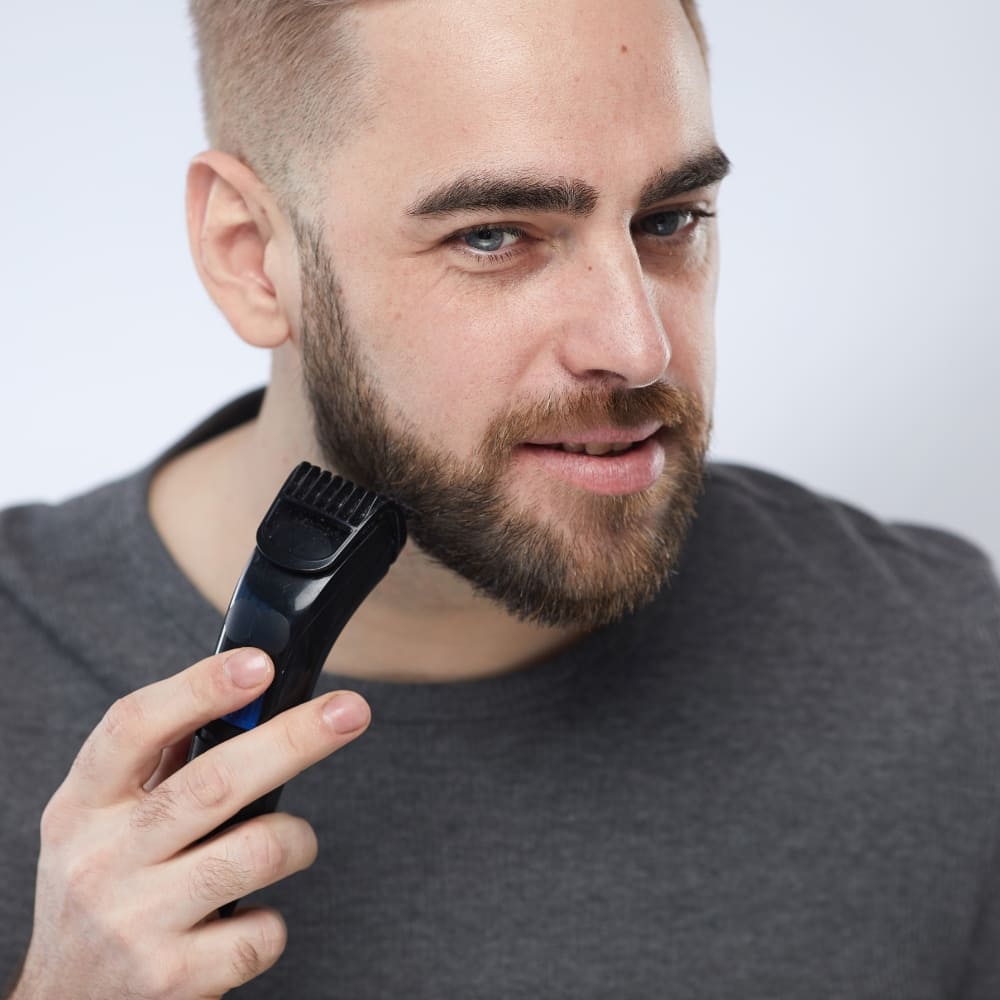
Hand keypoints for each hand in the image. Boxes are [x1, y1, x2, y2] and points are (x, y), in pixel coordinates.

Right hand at [9, 647, 369, 999]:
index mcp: (83, 806)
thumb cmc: (102, 891)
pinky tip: (248, 922)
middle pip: (215, 782)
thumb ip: (160, 764)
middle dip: (294, 738)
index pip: (134, 727)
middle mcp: (102, 860)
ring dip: (297, 839)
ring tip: (290, 844)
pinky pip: (263, 931)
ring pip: (257, 851)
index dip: (200, 688)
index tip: (259, 663)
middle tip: (351, 711)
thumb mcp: (101, 823)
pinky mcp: (172, 978)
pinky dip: (273, 922)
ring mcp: (135, 922)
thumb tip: (241, 696)